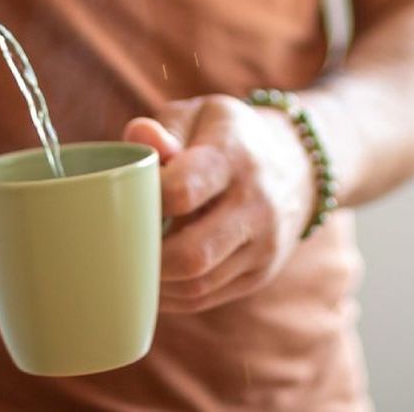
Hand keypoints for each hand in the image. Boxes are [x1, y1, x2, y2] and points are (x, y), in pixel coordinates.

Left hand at [123, 94, 315, 313]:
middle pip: (192, 253)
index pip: (182, 191)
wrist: (294, 164)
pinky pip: (206, 297)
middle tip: (119, 242)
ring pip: (197, 283)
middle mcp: (257, 203)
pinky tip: (154, 277)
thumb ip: (165, 128)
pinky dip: (171, 294)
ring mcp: (264, 243)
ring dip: (155, 281)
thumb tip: (138, 136)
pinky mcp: (260, 273)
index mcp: (235, 155)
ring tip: (132, 260)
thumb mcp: (200, 116)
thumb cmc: (225, 136)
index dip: (144, 200)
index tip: (125, 196)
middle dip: (146, 255)